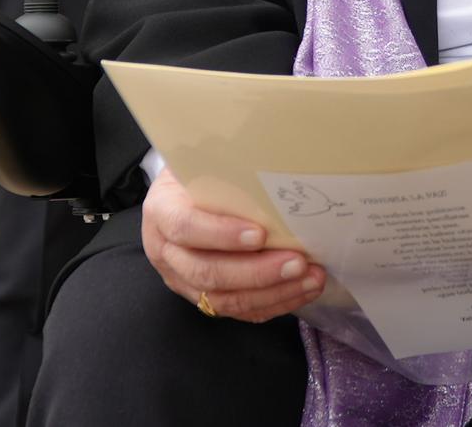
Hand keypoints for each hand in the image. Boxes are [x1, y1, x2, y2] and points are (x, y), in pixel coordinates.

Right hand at [141, 167, 325, 322]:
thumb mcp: (202, 160)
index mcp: (161, 211)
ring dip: (272, 293)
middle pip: (206, 272)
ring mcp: (182, 281)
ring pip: (223, 300)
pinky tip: (302, 290)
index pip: (185, 228)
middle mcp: (166, 252)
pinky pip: (238, 311)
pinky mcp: (202, 298)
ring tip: (310, 278)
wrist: (181, 193)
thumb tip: (275, 160)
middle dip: (257, 272)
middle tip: (298, 263)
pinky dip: (273, 303)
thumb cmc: (199, 172)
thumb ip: (226, 168)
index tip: (261, 234)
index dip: (221, 234)